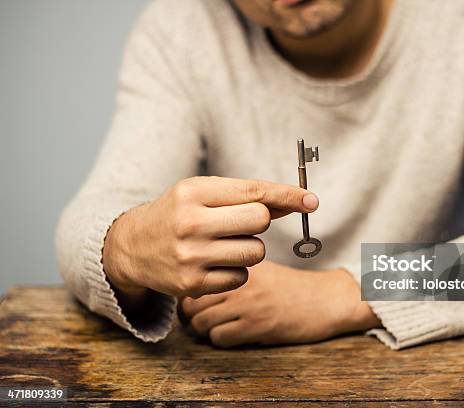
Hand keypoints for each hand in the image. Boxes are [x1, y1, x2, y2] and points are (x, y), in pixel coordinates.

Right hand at [102, 177, 318, 303]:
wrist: (132, 247)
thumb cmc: (178, 213)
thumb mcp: (203, 194)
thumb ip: (247, 197)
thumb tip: (296, 202)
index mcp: (193, 192)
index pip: (254, 192)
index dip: (287, 195)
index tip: (312, 200)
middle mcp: (191, 223)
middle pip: (260, 221)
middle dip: (259, 221)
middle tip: (239, 223)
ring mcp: (191, 256)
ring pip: (256, 252)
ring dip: (250, 248)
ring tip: (224, 244)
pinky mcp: (193, 284)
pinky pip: (242, 277)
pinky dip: (236, 271)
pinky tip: (214, 263)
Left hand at [179, 261, 381, 346]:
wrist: (328, 299)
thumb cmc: (294, 287)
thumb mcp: (263, 269)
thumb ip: (234, 271)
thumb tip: (200, 283)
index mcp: (242, 264)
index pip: (198, 277)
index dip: (192, 293)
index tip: (197, 300)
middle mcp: (242, 281)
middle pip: (193, 302)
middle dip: (193, 314)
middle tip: (202, 317)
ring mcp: (249, 304)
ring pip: (201, 322)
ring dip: (206, 329)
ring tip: (219, 326)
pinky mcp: (258, 326)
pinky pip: (220, 338)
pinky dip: (222, 340)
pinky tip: (234, 334)